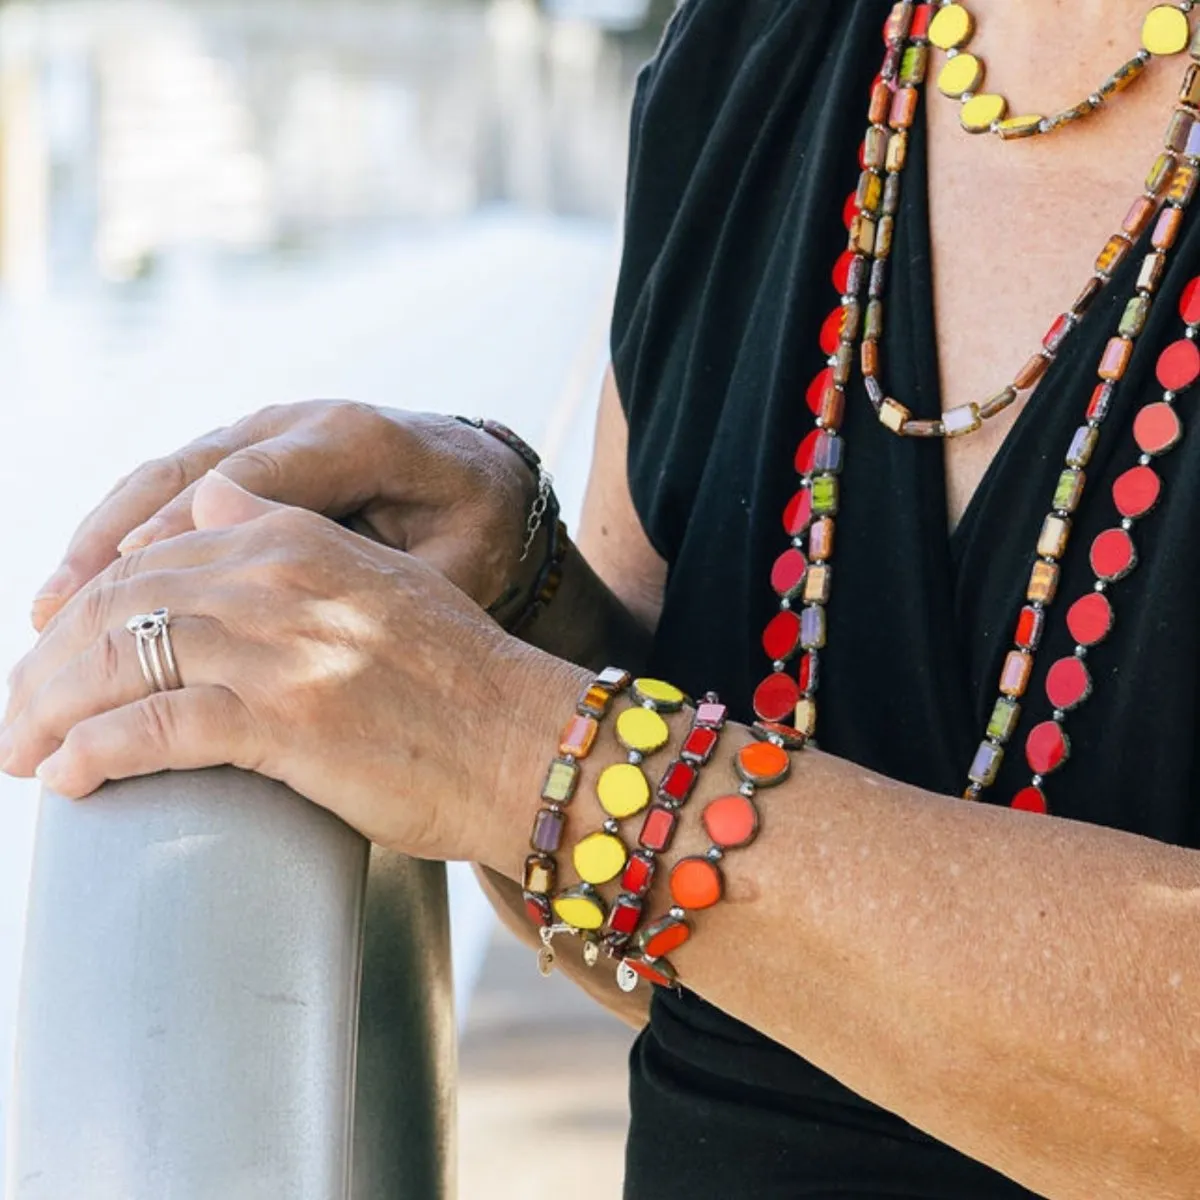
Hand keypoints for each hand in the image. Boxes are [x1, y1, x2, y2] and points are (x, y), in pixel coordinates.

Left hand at [3, 473, 584, 868]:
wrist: (529, 745)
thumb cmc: (462, 684)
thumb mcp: (384, 581)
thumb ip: (292, 536)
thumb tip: (206, 502)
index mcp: (301, 542)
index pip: (153, 558)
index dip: (83, 612)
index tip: (52, 661)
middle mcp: (283, 580)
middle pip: (120, 605)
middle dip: (47, 666)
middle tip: (14, 717)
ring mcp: (283, 647)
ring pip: (121, 660)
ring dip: (50, 712)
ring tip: (20, 753)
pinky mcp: (288, 719)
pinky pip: (156, 727)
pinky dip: (97, 753)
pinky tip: (69, 779)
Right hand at [31, 402, 541, 632]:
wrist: (479, 479)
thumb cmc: (472, 527)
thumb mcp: (457, 555)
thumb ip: (387, 569)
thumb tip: (298, 600)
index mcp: (350, 438)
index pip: (251, 478)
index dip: (184, 526)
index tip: (130, 579)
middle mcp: (291, 425)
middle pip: (185, 474)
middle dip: (116, 543)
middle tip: (58, 616)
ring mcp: (260, 436)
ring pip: (160, 480)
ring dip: (100, 543)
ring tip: (48, 613)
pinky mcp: (242, 458)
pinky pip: (167, 491)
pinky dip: (119, 538)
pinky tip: (80, 593)